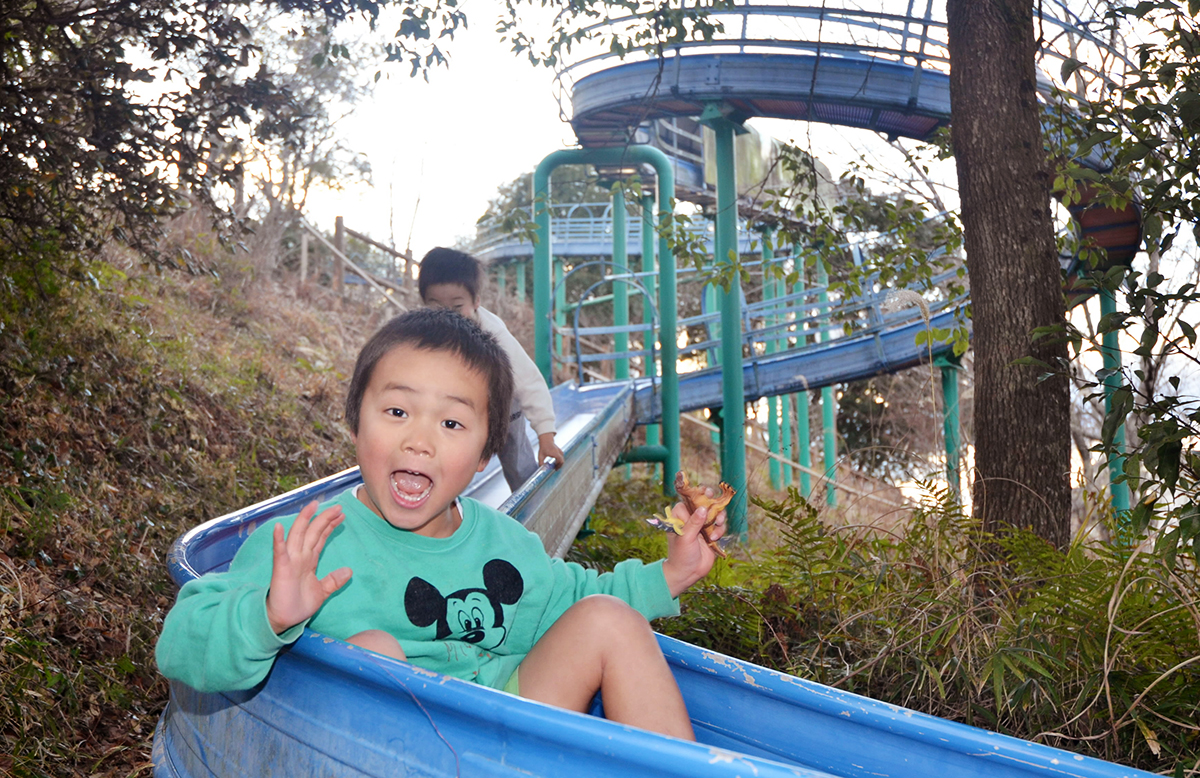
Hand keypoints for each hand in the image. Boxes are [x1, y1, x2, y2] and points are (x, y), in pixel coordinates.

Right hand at [265, 501, 351, 633]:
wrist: (285, 620)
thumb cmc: (298, 605)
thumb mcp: (322, 591)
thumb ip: (333, 581)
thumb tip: (349, 570)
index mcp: (308, 561)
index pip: (320, 538)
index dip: (330, 525)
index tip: (341, 515)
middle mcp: (299, 557)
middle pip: (312, 532)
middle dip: (324, 518)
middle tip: (338, 506)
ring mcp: (290, 561)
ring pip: (297, 536)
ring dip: (304, 520)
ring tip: (313, 505)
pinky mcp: (281, 570)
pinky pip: (279, 553)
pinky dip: (279, 540)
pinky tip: (279, 528)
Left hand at [537, 432, 564, 467]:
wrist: (546, 440)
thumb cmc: (543, 447)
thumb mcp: (540, 456)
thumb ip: (541, 463)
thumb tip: (542, 469)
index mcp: (555, 453)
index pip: (560, 461)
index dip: (558, 466)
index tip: (555, 469)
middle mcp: (559, 452)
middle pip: (562, 461)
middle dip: (559, 465)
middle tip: (555, 469)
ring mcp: (560, 451)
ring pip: (562, 459)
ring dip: (559, 463)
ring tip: (555, 466)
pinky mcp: (559, 451)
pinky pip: (561, 457)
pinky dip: (559, 460)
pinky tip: (555, 462)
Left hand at [661, 495, 726, 597]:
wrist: (688, 573)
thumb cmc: (681, 555)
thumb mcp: (685, 538)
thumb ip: (694, 523)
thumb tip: (703, 508)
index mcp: (679, 517)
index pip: (688, 500)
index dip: (698, 496)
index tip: (707, 494)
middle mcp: (691, 519)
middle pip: (704, 504)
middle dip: (712, 504)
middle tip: (716, 504)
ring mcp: (701, 526)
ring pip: (714, 513)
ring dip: (718, 518)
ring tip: (717, 524)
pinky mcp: (711, 533)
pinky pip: (719, 525)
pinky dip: (720, 529)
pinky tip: (715, 538)